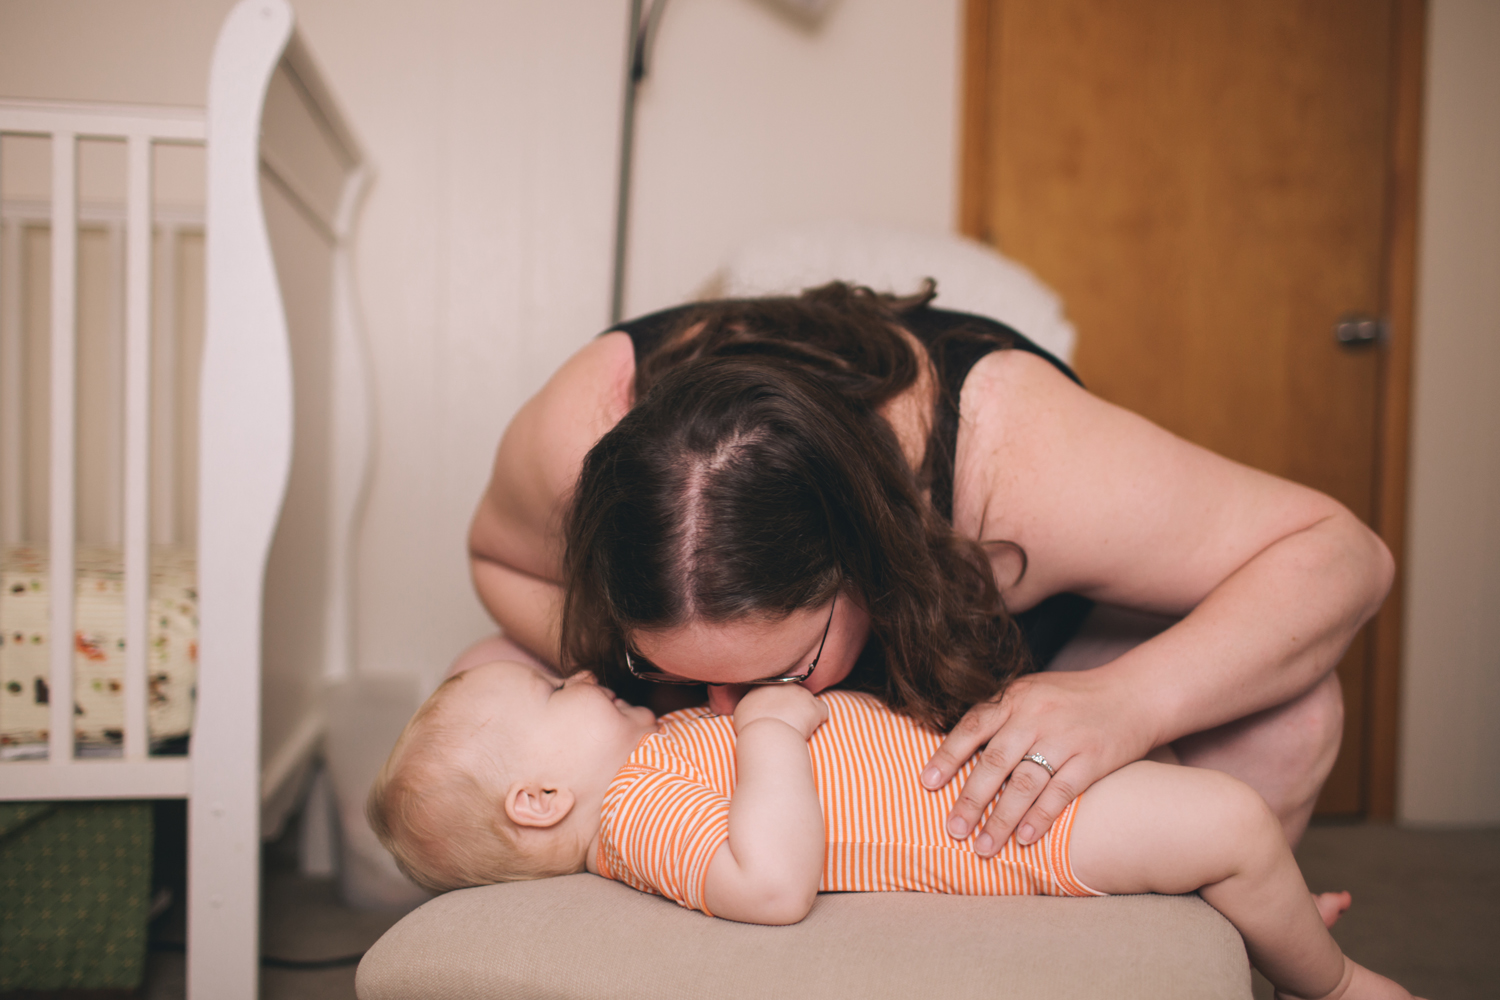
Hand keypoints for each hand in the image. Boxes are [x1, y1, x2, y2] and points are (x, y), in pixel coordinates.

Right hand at [733, 685, 828, 740]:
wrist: (768, 734)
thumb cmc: (752, 727)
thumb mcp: (741, 711)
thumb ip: (750, 704)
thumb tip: (753, 708)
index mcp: (766, 685)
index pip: (773, 687)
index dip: (774, 700)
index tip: (773, 712)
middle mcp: (784, 685)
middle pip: (790, 691)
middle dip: (789, 703)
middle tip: (784, 720)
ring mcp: (801, 694)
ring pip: (806, 700)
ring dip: (803, 711)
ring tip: (796, 726)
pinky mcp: (814, 707)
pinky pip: (822, 710)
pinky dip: (819, 718)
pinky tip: (812, 727)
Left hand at [921, 669, 1156, 855]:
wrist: (1134, 693)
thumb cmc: (1073, 698)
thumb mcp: (1033, 693)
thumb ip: (1001, 717)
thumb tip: (960, 753)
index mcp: (1015, 697)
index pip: (973, 727)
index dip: (947, 756)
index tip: (927, 783)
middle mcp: (1036, 716)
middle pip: (994, 762)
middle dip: (970, 800)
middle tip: (953, 830)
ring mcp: (1065, 738)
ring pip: (1025, 784)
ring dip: (1001, 820)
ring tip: (984, 847)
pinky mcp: (1093, 759)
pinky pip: (1061, 793)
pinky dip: (1041, 818)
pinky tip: (1024, 839)